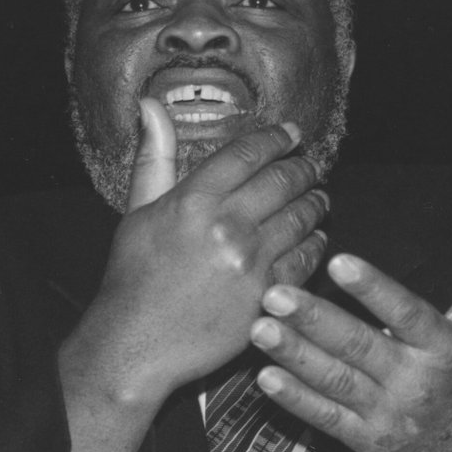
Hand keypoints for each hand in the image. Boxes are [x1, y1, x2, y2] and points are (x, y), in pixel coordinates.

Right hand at [61, 98, 329, 409]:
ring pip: (302, 217)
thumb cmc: (133, 279)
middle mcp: (227, 226)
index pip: (249, 153)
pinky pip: (306, 259)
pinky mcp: (267, 296)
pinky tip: (315, 238)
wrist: (136, 345)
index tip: (291, 133)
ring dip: (315, 202)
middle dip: (303, 168)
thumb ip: (154, 158)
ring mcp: (251, 262)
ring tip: (318, 198)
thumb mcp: (137, 212)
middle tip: (310, 166)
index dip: (277, 138)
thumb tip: (150, 106)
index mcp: (193, 200)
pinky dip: (316, 244)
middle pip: (283, 180)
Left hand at [249, 220, 451, 451]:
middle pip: (358, 347)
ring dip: (294, 355)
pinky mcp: (366, 441)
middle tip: (274, 293)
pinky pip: (326, 418)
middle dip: (314, 320)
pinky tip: (265, 376)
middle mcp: (413, 381)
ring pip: (334, 381)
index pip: (404, 312)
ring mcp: (387, 415)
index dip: (372, 289)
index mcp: (442, 346)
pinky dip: (295, 400)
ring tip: (259, 328)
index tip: (338, 261)